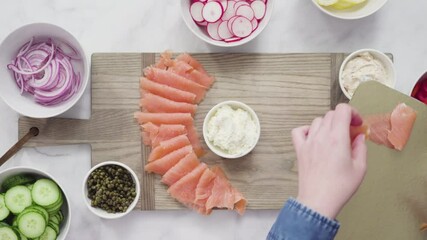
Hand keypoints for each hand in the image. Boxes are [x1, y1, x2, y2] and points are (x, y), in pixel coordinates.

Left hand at [294, 103, 366, 218]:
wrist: (318, 201)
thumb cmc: (340, 187)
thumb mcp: (360, 168)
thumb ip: (361, 148)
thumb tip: (359, 136)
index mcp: (338, 138)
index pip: (342, 110)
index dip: (353, 113)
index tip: (357, 124)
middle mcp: (321, 136)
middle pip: (331, 114)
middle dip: (343, 119)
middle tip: (350, 133)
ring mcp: (308, 142)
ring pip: (317, 121)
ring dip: (328, 125)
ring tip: (334, 138)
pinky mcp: (299, 150)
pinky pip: (299, 131)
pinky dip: (307, 130)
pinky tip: (315, 138)